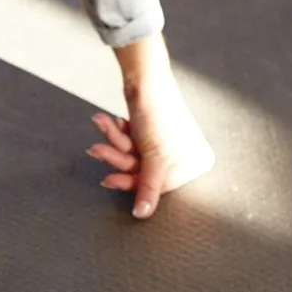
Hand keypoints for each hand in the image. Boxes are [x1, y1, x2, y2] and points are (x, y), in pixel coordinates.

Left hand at [87, 33, 214, 218]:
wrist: (146, 76)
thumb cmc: (157, 114)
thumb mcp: (154, 158)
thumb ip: (148, 188)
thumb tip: (142, 215)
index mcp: (194, 162)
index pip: (157, 185)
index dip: (131, 182)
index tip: (108, 180)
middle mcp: (183, 155)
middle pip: (142, 171)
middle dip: (117, 157)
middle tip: (97, 150)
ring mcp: (167, 144)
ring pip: (133, 156)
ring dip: (114, 143)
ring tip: (101, 124)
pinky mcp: (152, 133)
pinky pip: (132, 143)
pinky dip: (119, 134)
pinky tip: (110, 120)